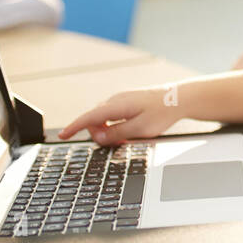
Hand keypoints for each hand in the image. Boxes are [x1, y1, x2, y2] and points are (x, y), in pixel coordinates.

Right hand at [57, 84, 183, 146]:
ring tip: (128, 138)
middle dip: (100, 135)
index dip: (73, 128)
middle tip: (118, 144)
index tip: (61, 136)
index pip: (88, 118)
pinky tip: (130, 131)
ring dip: (109, 131)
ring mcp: (122, 99)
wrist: (180, 98)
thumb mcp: (140, 129)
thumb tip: (98, 138)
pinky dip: (116, 125)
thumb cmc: (162, 112)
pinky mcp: (129, 101)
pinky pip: (114, 115)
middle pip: (95, 120)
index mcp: (116, 105)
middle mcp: (116, 99)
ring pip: (105, 118)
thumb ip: (117, 134)